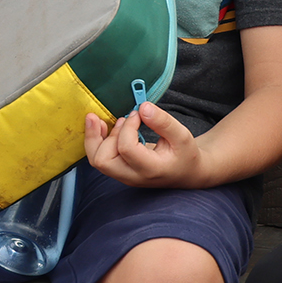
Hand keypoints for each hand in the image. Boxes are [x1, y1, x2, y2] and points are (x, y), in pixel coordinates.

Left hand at [85, 100, 203, 188]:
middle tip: (120, 119)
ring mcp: (124, 175)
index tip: (138, 114)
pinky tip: (101, 127)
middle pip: (102, 161)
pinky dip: (96, 141)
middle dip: (104, 137)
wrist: (186, 172)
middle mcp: (133, 176)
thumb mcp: (182, 135)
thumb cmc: (184, 154)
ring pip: (97, 160)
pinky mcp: (119, 170)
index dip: (128, 127)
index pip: (127, 149)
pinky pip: (99, 158)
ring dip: (96, 138)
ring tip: (101, 120)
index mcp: (150, 169)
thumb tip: (143, 106)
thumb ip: (163, 122)